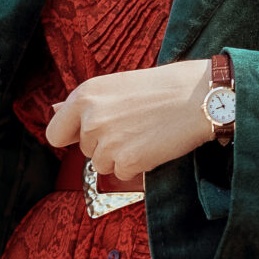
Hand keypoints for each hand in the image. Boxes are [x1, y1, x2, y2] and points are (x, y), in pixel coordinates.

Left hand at [43, 59, 215, 181]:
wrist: (202, 96)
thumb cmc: (166, 86)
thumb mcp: (119, 84)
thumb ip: (88, 103)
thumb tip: (55, 110)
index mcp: (85, 95)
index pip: (55, 133)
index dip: (72, 137)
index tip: (91, 135)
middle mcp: (90, 118)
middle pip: (84, 149)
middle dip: (106, 143)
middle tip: (135, 126)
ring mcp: (107, 141)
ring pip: (102, 164)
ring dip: (122, 156)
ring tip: (147, 134)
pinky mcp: (126, 161)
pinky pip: (122, 174)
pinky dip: (138, 166)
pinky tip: (154, 146)